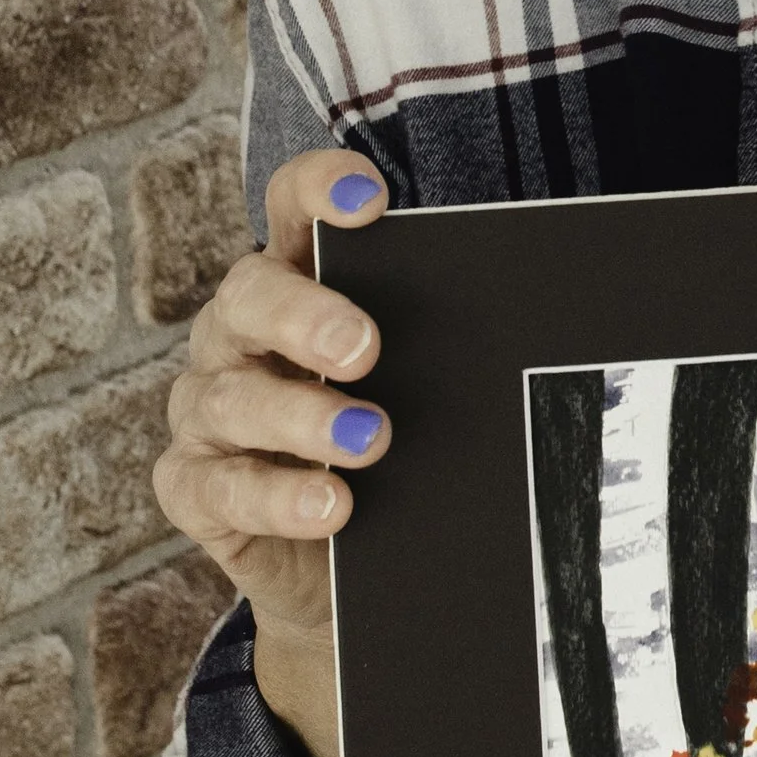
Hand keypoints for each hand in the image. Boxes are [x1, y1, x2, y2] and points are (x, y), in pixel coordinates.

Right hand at [152, 148, 392, 756]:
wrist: (345, 566)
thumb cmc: (393, 448)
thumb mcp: (423, 384)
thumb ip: (449, 339)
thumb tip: (561, 313)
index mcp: (295, 284)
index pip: (289, 209)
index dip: (318, 190)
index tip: (371, 197)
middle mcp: (240, 335)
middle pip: (248, 296)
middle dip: (305, 315)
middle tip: (366, 346)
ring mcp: (209, 410)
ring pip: (231, 397)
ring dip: (302, 417)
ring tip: (370, 440)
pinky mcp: (195, 486)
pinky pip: (215, 485)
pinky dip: (275, 495)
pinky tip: (330, 505)